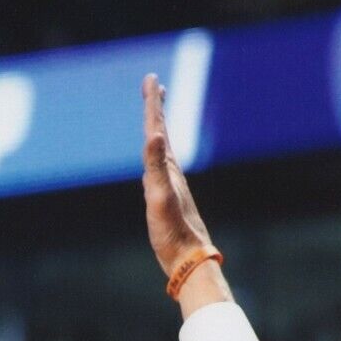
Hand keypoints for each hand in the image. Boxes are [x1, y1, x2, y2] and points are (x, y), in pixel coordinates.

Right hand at [141, 73, 226, 311]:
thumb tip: (155, 135)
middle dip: (156, 109)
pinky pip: (161, 169)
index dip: (153, 104)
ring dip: (158, 129)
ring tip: (155, 117)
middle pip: (162, 134)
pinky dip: (157, 156)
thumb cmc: (173, 233)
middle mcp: (172, 174)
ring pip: (163, 150)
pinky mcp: (169, 200)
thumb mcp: (160, 198)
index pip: (158, 129)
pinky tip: (157, 161)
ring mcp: (172, 186)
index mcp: (169, 169)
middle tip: (154, 85)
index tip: (151, 79)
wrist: (189, 261)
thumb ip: (156, 167)